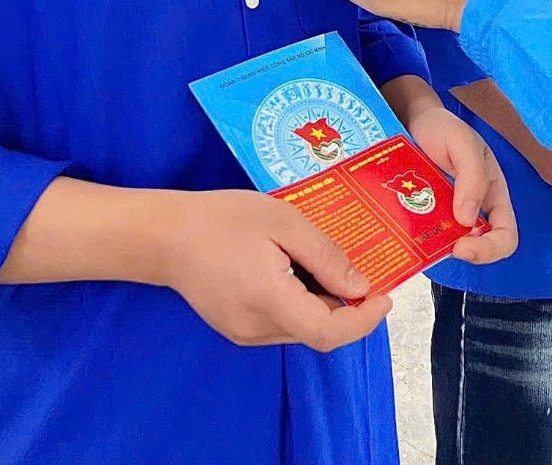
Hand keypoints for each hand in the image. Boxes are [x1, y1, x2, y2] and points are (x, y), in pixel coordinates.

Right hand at [161, 188, 391, 348]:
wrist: (166, 235)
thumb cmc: (223, 219)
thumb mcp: (282, 222)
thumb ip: (324, 255)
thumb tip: (360, 286)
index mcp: (270, 302)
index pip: (328, 331)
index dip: (364, 320)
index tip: (386, 295)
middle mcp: (257, 329)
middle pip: (318, 331)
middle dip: (349, 308)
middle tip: (366, 271)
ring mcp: (244, 333)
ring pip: (301, 328)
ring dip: (326, 305)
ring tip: (334, 265)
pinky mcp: (236, 327)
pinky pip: (282, 323)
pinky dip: (303, 304)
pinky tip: (302, 272)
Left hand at [399, 94, 518, 265]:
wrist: (412, 120)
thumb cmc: (443, 127)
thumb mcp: (463, 143)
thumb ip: (472, 175)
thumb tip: (467, 220)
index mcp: (493, 194)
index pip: (505, 235)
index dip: (489, 248)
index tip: (463, 246)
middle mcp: (474, 209)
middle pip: (479, 247)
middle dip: (465, 251)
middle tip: (443, 248)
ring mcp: (448, 214)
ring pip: (451, 245)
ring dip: (439, 248)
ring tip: (421, 240)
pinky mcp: (426, 215)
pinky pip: (427, 236)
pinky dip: (419, 240)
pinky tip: (407, 234)